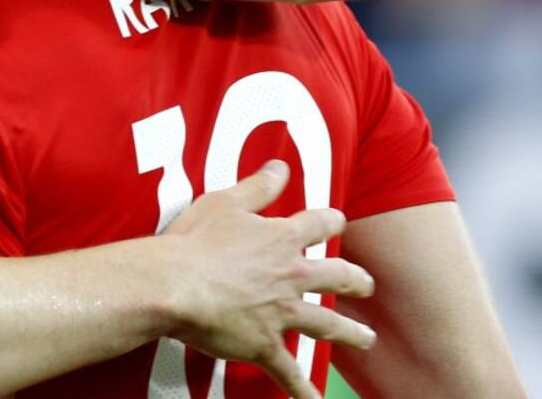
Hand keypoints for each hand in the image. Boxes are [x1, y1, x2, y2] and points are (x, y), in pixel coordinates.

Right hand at [159, 161, 374, 398]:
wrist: (175, 284)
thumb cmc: (194, 241)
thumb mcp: (225, 202)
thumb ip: (258, 187)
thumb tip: (281, 166)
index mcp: (281, 238)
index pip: (319, 223)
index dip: (330, 221)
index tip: (337, 221)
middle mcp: (290, 275)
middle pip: (336, 276)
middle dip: (355, 280)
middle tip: (366, 285)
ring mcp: (281, 313)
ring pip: (326, 324)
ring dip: (349, 333)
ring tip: (365, 339)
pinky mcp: (264, 344)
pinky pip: (289, 372)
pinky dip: (303, 390)